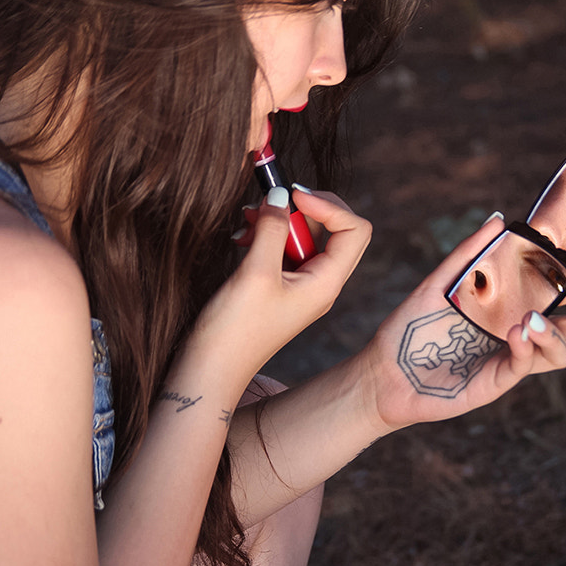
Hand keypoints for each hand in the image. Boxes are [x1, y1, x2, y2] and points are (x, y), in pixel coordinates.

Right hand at [194, 186, 369, 376]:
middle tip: (268, 201)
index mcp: (327, 284)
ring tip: (247, 218)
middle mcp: (322, 284)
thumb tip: (282, 195)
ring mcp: (303, 286)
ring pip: (307, 237)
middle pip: (335, 229)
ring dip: (281, 220)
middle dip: (303, 208)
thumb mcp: (255, 273)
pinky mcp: (282, 287)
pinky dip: (268, 235)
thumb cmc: (234, 331)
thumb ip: (273, 229)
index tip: (292, 196)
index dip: (328, 205)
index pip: (355, 229)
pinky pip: (286, 250)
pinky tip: (241, 236)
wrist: (210, 370)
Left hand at [356, 213, 565, 430]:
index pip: (563, 297)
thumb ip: (470, 254)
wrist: (383, 370)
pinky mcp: (496, 380)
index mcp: (513, 308)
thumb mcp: (440, 283)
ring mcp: (510, 359)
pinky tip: (518, 332)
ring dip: (558, 334)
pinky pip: (524, 366)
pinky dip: (527, 348)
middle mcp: (519, 334)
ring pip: (560, 352)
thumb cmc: (412, 328)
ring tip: (534, 319)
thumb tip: (501, 218)